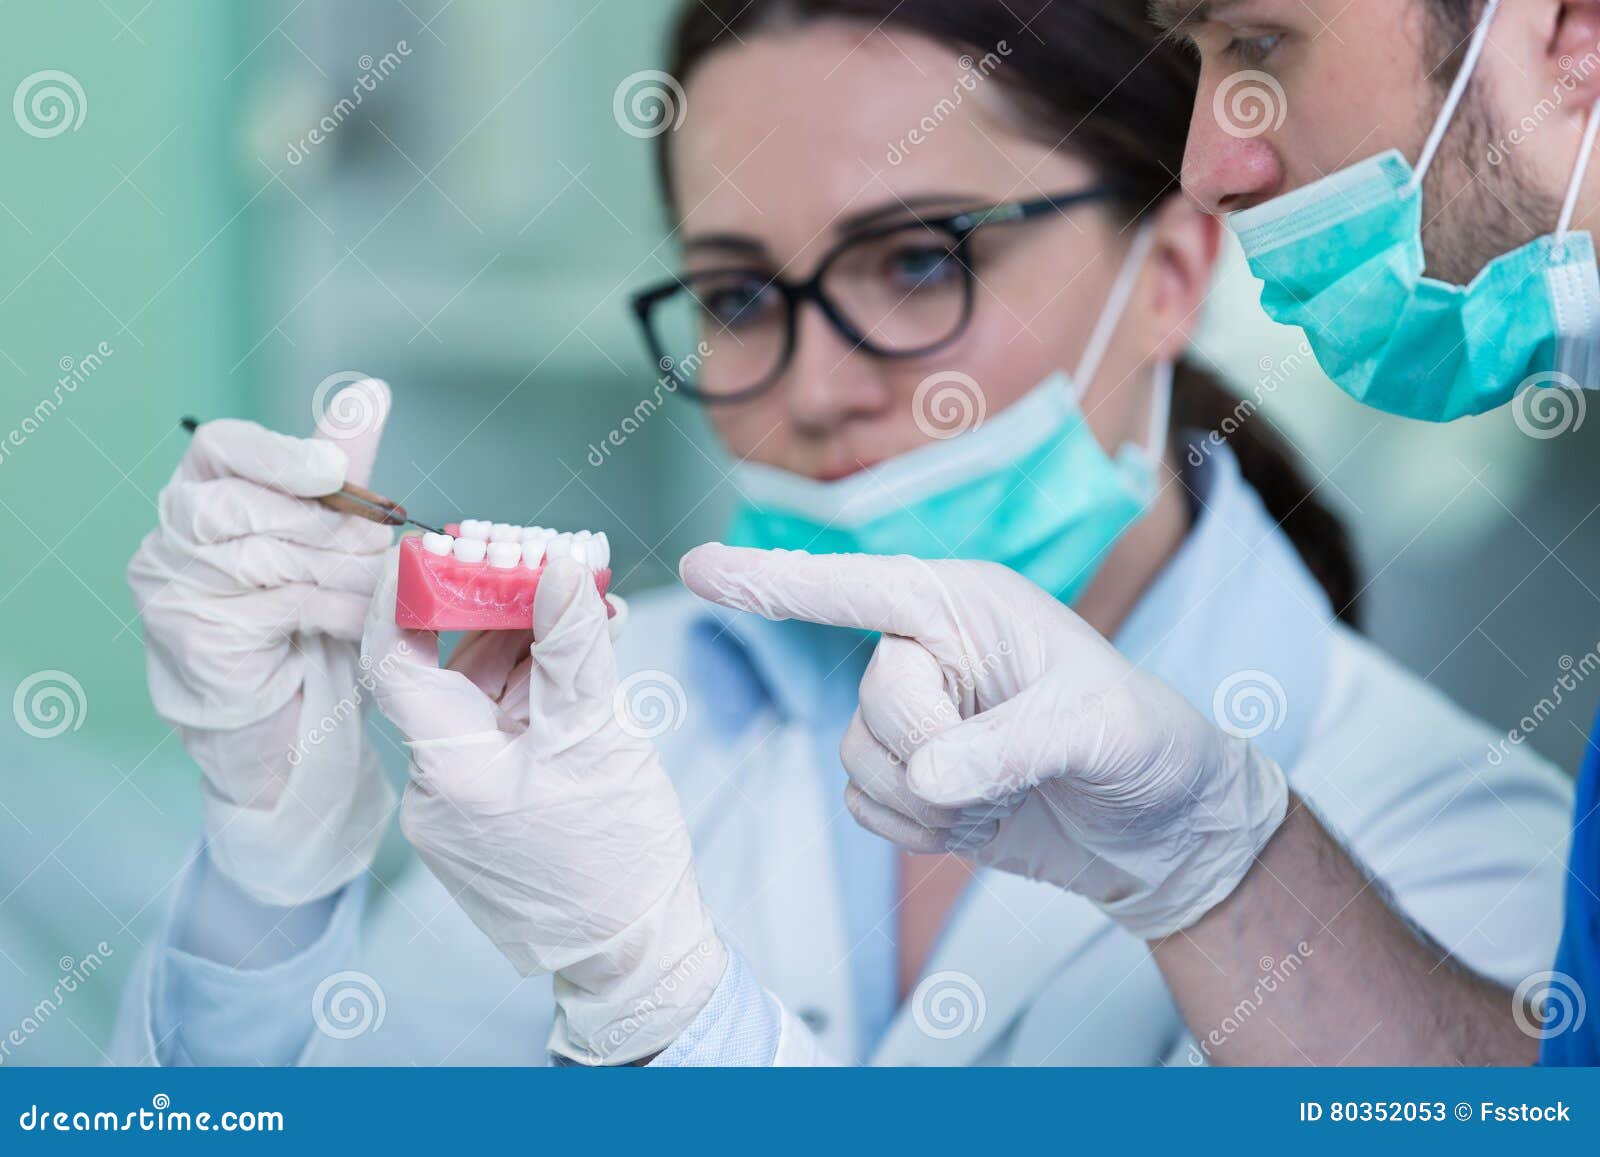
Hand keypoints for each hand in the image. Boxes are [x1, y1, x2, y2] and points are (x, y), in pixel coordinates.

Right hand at [127, 382, 397, 905]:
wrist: (283, 718)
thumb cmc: (303, 617)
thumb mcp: (328, 533)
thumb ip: (341, 467)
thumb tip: (370, 391)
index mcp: (204, 490)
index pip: (220, 446)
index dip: (278, 453)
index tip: (332, 469)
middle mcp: (173, 534)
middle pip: (243, 504)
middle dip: (327, 527)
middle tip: (380, 546)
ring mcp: (173, 588)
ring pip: (269, 557)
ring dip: (342, 572)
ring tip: (380, 587)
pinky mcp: (193, 636)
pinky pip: (279, 606)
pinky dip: (335, 610)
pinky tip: (362, 620)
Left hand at [363, 553, 725, 1064]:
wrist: (635, 950)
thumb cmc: (616, 857)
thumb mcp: (598, 735)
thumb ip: (573, 646)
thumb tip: (557, 567)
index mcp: (448, 770)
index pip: (392, 657)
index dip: (406, 592)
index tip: (435, 543)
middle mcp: (434, 788)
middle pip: (446, 670)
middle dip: (496, 611)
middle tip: (543, 563)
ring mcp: (457, 804)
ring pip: (478, 699)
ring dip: (526, 649)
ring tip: (586, 609)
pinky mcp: (484, 812)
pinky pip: (497, 733)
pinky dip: (533, 693)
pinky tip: (578, 662)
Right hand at [679, 546, 1286, 939]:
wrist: (1160, 830)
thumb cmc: (1147, 746)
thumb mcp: (1098, 729)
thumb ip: (1011, 745)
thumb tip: (929, 773)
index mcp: (966, 605)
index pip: (856, 587)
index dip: (772, 579)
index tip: (697, 567)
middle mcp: (930, 651)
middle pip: (870, 700)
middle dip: (934, 750)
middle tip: (1009, 766)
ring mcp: (916, 717)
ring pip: (858, 760)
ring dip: (930, 801)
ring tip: (1003, 794)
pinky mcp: (911, 778)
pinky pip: (866, 808)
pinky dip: (919, 830)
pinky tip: (981, 819)